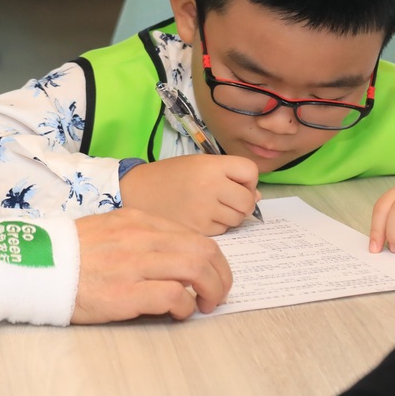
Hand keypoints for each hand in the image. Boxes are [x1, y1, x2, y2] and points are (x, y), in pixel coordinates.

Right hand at [72, 208, 232, 321]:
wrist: (32, 266)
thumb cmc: (67, 254)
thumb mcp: (108, 230)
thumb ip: (139, 238)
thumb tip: (169, 258)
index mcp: (137, 220)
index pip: (192, 234)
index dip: (211, 258)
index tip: (212, 274)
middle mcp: (140, 237)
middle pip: (204, 250)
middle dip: (221, 274)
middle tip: (218, 294)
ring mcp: (134, 263)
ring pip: (196, 268)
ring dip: (211, 290)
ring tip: (206, 305)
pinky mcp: (126, 292)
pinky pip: (174, 295)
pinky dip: (185, 307)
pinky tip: (179, 314)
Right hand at [119, 154, 259, 234]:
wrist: (136, 191)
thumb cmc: (170, 176)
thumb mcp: (199, 164)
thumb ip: (229, 176)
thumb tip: (257, 198)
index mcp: (211, 166)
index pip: (251, 172)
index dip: (248, 180)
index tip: (237, 183)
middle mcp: (210, 187)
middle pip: (247, 200)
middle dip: (243, 202)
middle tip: (226, 200)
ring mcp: (204, 210)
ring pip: (237, 219)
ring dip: (230, 216)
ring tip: (209, 208)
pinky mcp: (197, 229)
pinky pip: (222, 231)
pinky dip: (216, 226)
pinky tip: (199, 217)